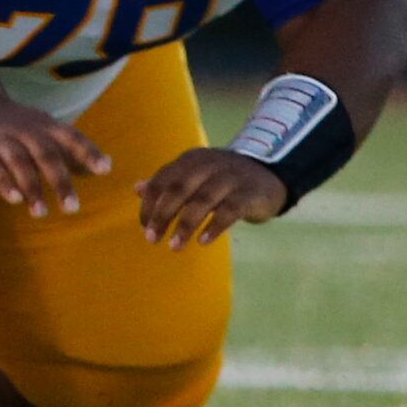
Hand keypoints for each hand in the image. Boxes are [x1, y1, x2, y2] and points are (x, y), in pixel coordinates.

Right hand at [0, 98, 110, 216]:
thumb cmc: (17, 128)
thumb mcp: (45, 132)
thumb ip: (73, 150)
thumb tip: (106, 166)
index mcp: (45, 126)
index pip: (70, 137)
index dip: (88, 152)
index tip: (104, 169)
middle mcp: (25, 131)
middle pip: (46, 154)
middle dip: (60, 181)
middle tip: (72, 208)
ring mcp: (0, 140)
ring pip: (19, 162)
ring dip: (32, 187)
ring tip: (41, 213)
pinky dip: (3, 183)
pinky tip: (15, 200)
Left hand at [137, 148, 286, 249]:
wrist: (269, 175)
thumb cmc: (223, 180)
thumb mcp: (194, 176)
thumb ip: (167, 182)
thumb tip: (137, 189)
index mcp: (190, 160)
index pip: (163, 179)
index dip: (150, 203)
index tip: (144, 225)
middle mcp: (208, 165)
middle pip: (179, 189)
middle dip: (162, 215)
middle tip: (152, 238)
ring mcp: (230, 178)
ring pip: (202, 200)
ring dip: (185, 225)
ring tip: (174, 246)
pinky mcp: (249, 193)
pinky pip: (230, 210)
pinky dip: (214, 226)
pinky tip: (203, 241)